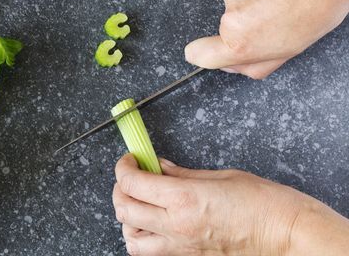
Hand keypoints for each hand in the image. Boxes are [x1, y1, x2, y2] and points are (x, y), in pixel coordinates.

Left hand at [112, 154, 348, 254]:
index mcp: (183, 198)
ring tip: (139, 202)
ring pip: (130, 238)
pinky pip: (149, 252)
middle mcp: (176, 225)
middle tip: (131, 175)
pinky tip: (152, 223)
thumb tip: (158, 167)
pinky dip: (141, 237)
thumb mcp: (220, 176)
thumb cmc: (264, 204)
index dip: (124, 167)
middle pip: (124, 209)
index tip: (129, 159)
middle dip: (120, 188)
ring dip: (127, 218)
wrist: (286, 236)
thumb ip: (181, 174)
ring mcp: (180, 246)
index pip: (133, 182)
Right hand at [185, 0, 348, 78]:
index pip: (199, 55)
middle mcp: (230, 18)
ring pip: (235, 7)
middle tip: (275, 22)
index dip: (201, 55)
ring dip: (253, 6)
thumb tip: (235, 65)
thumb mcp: (290, 51)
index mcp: (241, 43)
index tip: (208, 52)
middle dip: (245, 29)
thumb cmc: (318, 7)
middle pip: (225, 30)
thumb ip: (255, 65)